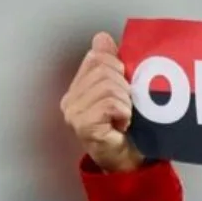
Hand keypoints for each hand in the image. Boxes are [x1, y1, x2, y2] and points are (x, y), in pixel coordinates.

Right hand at [59, 32, 144, 172]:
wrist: (130, 163)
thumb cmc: (130, 131)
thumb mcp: (123, 92)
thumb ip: (112, 64)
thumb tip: (102, 37)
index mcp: (78, 88)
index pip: (96, 58)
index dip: (118, 68)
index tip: (126, 87)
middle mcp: (71, 99)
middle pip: (103, 69)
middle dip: (125, 86)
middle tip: (128, 107)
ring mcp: (74, 113)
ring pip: (109, 86)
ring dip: (127, 101)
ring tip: (125, 116)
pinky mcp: (83, 125)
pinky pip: (110, 103)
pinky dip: (124, 112)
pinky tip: (123, 124)